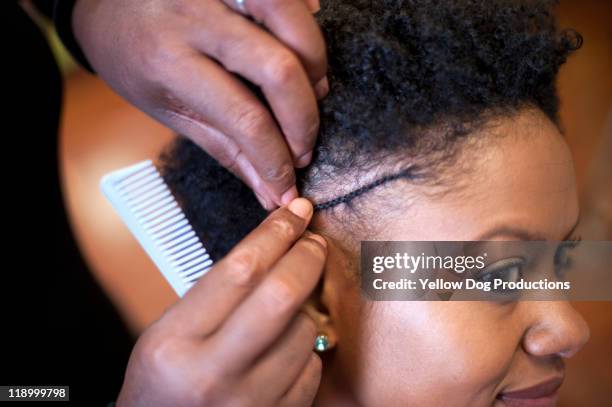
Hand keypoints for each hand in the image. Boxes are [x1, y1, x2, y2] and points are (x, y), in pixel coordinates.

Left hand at [72, 0, 327, 208]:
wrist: (101, 4)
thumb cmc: (131, 59)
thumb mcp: (167, 110)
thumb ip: (225, 149)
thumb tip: (269, 190)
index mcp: (169, 63)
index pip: (243, 118)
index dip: (276, 159)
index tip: (287, 185)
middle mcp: (194, 19)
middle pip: (277, 68)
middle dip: (304, 118)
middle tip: (303, 148)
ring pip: (290, 17)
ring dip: (314, 63)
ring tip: (311, 94)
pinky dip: (304, 21)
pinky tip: (300, 50)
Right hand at [117, 198, 326, 405]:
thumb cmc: (164, 382)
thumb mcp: (168, 333)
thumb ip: (215, 296)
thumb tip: (276, 250)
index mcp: (175, 342)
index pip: (240, 270)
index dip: (276, 233)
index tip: (296, 214)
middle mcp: (212, 374)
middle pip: (281, 296)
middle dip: (307, 257)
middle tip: (314, 242)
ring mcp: (248, 403)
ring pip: (305, 331)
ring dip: (305, 311)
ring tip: (284, 315)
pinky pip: (312, 368)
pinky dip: (305, 350)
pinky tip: (284, 352)